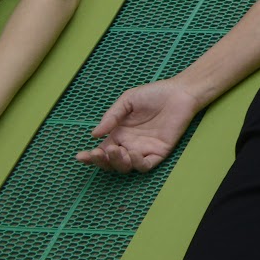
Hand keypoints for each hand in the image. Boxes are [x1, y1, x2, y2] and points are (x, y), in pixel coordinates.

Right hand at [79, 78, 202, 172]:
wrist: (179, 92)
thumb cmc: (153, 94)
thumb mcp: (127, 101)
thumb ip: (111, 117)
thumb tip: (94, 134)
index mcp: (119, 134)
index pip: (101, 150)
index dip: (90, 157)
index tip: (80, 156)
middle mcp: (129, 145)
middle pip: (111, 162)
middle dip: (101, 161)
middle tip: (98, 153)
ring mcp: (144, 150)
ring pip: (126, 167)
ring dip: (118, 162)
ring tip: (115, 150)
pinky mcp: (160, 152)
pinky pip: (146, 165)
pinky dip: (138, 164)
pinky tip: (133, 154)